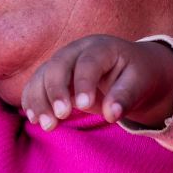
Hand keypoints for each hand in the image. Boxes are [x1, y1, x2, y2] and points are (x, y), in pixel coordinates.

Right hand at [20, 36, 172, 130]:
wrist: (130, 68)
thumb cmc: (137, 75)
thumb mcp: (140, 83)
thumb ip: (125, 97)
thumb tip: (112, 114)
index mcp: (102, 47)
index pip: (88, 63)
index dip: (84, 83)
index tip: (84, 106)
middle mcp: (77, 50)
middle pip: (58, 65)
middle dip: (55, 91)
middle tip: (61, 117)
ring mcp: (62, 61)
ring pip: (43, 75)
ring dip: (39, 100)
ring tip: (46, 125)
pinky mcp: (53, 75)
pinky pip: (36, 84)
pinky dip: (32, 100)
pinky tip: (34, 119)